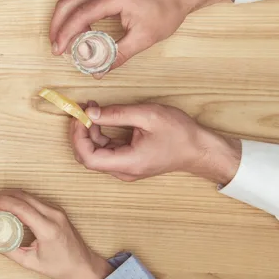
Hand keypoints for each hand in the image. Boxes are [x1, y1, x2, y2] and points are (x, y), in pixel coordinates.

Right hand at [0, 190, 112, 278]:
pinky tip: (5, 205)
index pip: (19, 207)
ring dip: (7, 195)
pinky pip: (33, 199)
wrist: (84, 266)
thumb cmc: (59, 267)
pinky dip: (16, 199)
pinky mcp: (56, 210)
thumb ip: (6, 250)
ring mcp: (56, 210)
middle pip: (21, 196)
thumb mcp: (30, 262)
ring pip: (27, 195)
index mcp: (47, 228)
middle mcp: (53, 215)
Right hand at [50, 0, 235, 75]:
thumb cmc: (166, 11)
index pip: (80, 15)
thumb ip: (118, 55)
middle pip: (67, 3)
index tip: (59, 50)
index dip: (66, 34)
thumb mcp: (144, 38)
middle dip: (57, 26)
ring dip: (64, 21)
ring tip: (66, 43)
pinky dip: (74, 15)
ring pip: (71, 0)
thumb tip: (98, 71)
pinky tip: (79, 33)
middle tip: (56, 48)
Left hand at [69, 102, 241, 183]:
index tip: (79, 116)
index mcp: (128, 162)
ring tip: (92, 108)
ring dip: (89, 131)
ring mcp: (125, 168)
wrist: (200, 149)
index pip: (88, 158)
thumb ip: (116, 114)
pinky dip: (99, 134)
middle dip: (80, 132)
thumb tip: (89, 113)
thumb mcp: (148, 115)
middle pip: (88, 156)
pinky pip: (106, 150)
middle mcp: (124, 170)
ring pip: (96, 153)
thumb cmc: (180, 133)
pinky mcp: (128, 162)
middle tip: (82, 109)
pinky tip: (101, 117)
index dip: (78, 137)